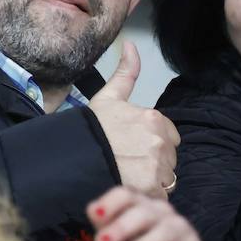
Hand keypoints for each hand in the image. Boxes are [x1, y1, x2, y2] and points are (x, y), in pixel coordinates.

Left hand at [88, 186, 225, 240]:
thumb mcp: (124, 236)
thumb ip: (107, 224)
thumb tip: (93, 211)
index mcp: (140, 205)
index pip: (126, 195)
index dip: (110, 202)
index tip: (95, 215)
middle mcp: (161, 212)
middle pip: (143, 213)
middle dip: (122, 227)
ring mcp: (180, 229)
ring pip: (165, 232)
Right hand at [89, 42, 179, 198]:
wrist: (71, 158)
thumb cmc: (88, 129)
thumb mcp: (107, 97)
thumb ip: (125, 72)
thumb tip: (130, 43)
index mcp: (154, 118)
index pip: (169, 136)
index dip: (152, 144)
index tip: (132, 148)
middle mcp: (160, 142)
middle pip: (169, 159)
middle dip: (153, 163)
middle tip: (126, 164)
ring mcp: (157, 167)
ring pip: (165, 179)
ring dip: (151, 181)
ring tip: (126, 178)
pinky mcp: (151, 190)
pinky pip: (158, 197)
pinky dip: (147, 197)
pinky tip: (128, 189)